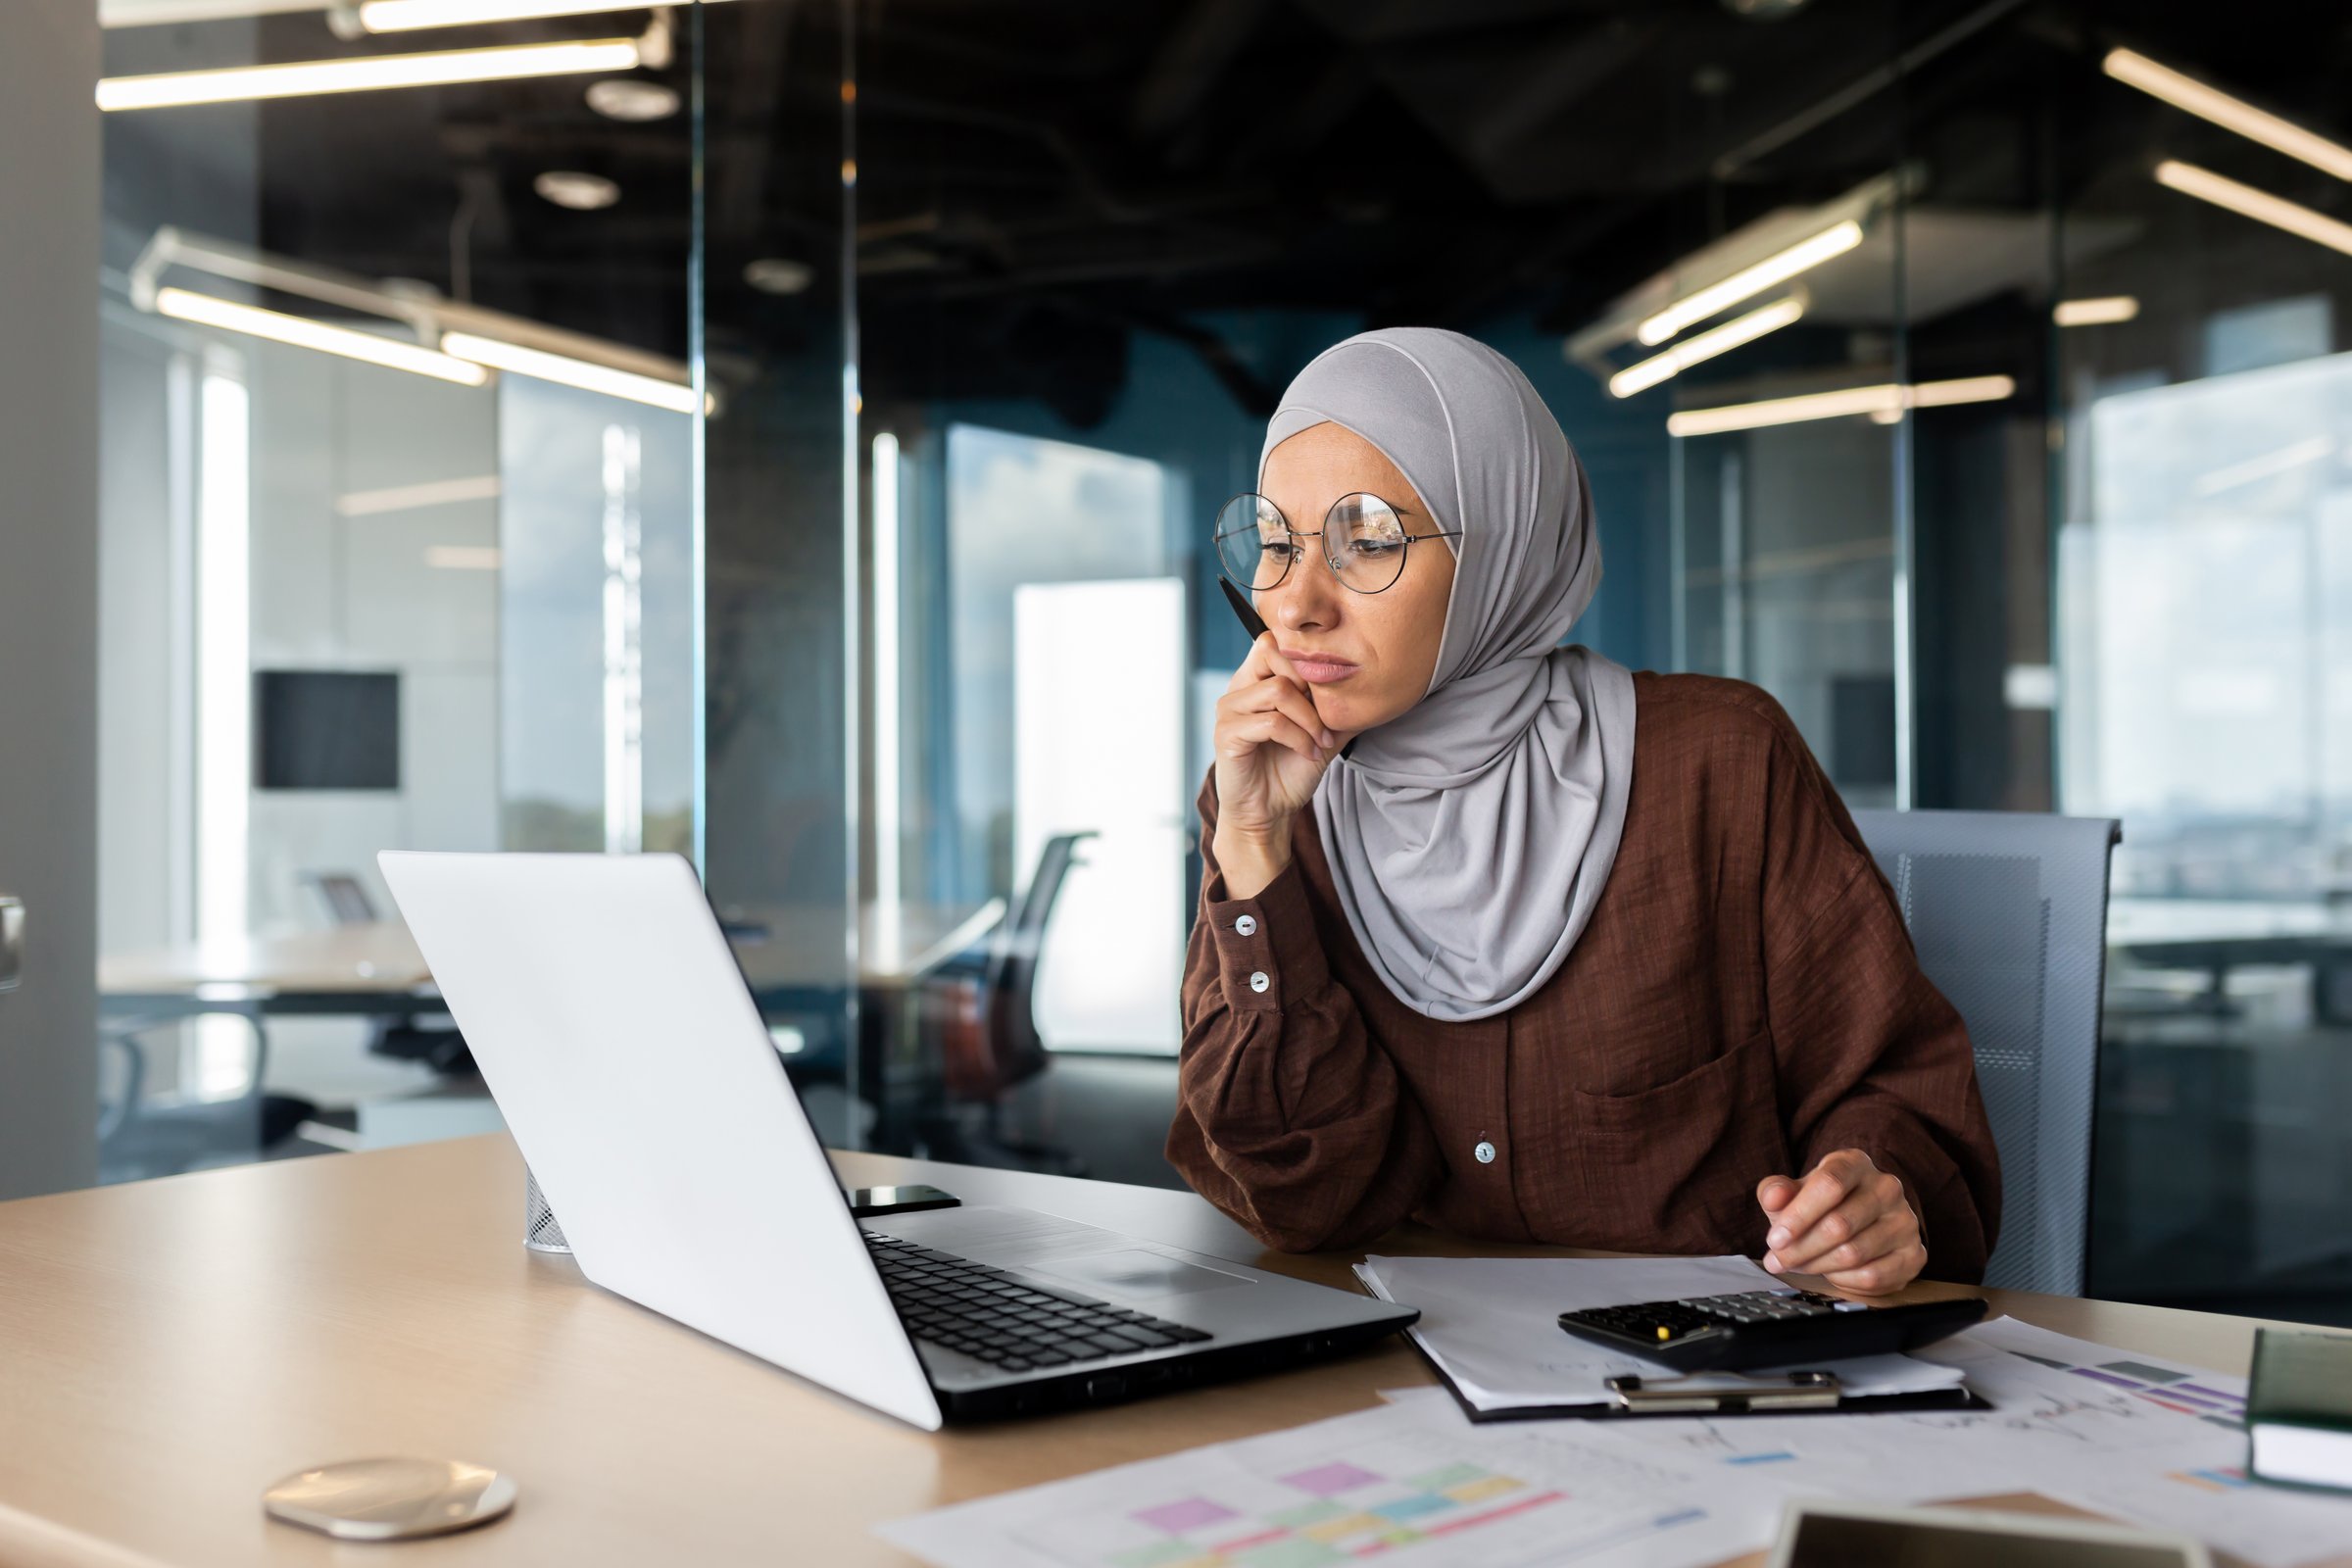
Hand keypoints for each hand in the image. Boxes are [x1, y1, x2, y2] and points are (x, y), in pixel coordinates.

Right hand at [1212, 632, 1342, 897]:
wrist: (1269, 812)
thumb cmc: (1289, 770)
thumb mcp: (1322, 732)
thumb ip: (1337, 706)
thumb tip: (1370, 682)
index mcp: (1255, 681)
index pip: (1273, 641)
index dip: (1304, 661)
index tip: (1327, 695)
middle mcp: (1237, 688)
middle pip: (1272, 653)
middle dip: (1309, 685)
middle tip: (1326, 718)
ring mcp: (1228, 710)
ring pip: (1277, 690)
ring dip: (1309, 719)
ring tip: (1320, 742)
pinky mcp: (1226, 735)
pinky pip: (1271, 723)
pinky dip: (1298, 738)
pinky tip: (1308, 753)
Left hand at [1755, 1149, 1924, 1296]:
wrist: (1860, 1221)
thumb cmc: (1821, 1204)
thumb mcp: (1793, 1192)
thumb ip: (1776, 1191)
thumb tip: (1773, 1197)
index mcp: (1855, 1163)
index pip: (1829, 1185)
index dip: (1798, 1216)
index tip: (1775, 1239)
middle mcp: (1887, 1187)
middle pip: (1839, 1224)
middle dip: (1800, 1248)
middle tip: (1778, 1261)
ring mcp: (1905, 1221)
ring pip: (1854, 1253)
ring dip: (1818, 1265)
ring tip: (1800, 1265)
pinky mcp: (1914, 1253)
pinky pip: (1873, 1276)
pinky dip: (1844, 1280)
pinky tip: (1832, 1272)